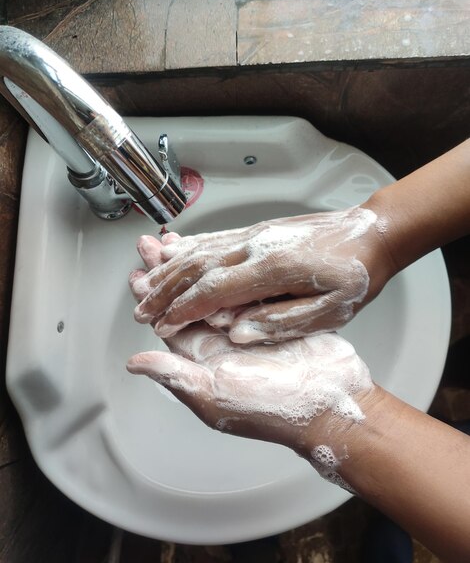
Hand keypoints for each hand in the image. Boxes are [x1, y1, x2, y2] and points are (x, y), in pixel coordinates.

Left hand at [128, 235, 373, 458]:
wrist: (331, 403)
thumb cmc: (274, 408)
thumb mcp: (216, 395)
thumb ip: (176, 375)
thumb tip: (134, 363)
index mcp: (204, 358)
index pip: (170, 320)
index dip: (151, 296)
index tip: (139, 270)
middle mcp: (222, 340)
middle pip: (187, 299)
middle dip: (169, 272)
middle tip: (153, 244)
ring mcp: (249, 325)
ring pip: (215, 290)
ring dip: (198, 266)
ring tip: (182, 242)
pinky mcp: (275, 314)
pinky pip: (249, 288)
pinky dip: (234, 269)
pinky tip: (226, 251)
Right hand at [133, 206, 395, 342]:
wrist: (373, 233)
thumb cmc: (356, 274)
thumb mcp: (330, 310)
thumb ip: (281, 322)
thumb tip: (237, 332)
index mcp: (271, 269)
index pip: (213, 290)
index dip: (181, 309)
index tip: (159, 324)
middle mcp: (255, 247)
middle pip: (196, 267)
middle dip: (164, 289)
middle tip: (139, 307)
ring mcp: (255, 235)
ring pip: (200, 250)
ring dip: (169, 267)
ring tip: (144, 279)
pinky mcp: (258, 231)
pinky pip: (215, 238)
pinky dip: (189, 246)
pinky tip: (173, 249)